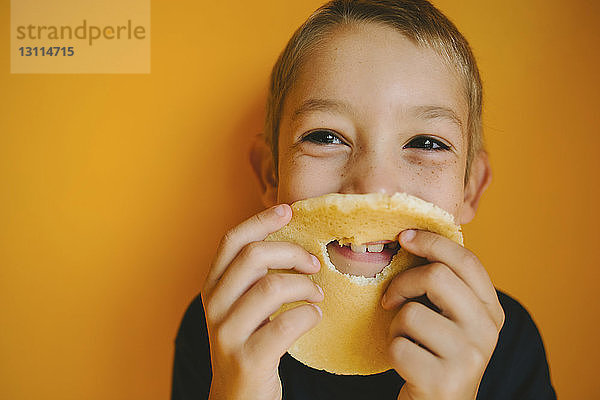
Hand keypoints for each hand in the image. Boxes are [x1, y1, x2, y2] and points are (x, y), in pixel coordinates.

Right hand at [201, 204, 323, 399]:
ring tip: (317, 295)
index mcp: (213, 287)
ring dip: (306, 287)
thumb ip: (254, 277)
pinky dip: (310, 315)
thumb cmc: (248, 343)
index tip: (288, 210)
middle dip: (292, 253)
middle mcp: (214, 306)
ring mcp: (227, 333)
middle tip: (314, 264)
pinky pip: (288, 323)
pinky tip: (314, 317)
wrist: (237, 399)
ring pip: (273, 287)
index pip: (231, 241)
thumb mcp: (242, 306)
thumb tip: (288, 237)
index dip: (260, 221)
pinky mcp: (247, 358)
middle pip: (254, 256)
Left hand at [381, 229, 503, 399]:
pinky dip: (391, 352)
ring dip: (395, 326)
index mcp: (492, 311)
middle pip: (436, 277)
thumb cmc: (437, 356)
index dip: (432, 241)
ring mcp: (468, 357)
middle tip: (389, 299)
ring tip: (405, 340)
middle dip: (402, 283)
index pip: (466, 260)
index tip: (404, 236)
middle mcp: (487, 332)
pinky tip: (406, 363)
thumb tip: (412, 237)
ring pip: (411, 314)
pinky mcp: (443, 380)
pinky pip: (398, 346)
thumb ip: (447, 288)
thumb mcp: (453, 321)